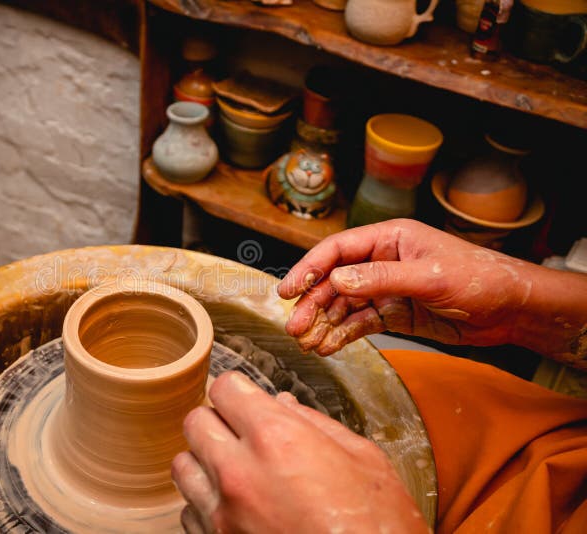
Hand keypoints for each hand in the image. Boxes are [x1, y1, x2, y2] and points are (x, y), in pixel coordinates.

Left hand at [171, 371, 426, 532]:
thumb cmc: (378, 528)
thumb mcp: (365, 462)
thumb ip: (317, 424)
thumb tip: (283, 404)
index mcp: (277, 439)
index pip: (225, 388)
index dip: (238, 391)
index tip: (247, 401)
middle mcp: (239, 473)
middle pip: (195, 422)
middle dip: (217, 421)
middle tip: (242, 434)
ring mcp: (222, 515)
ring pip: (183, 466)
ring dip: (205, 462)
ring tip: (236, 471)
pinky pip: (190, 511)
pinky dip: (206, 505)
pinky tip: (237, 508)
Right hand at [277, 219, 537, 355]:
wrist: (511, 310)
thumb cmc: (479, 279)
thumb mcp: (429, 277)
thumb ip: (381, 278)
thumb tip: (337, 281)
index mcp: (389, 238)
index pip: (337, 250)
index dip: (309, 268)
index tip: (288, 290)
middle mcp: (382, 261)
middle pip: (334, 280)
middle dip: (313, 303)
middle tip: (295, 327)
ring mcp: (386, 288)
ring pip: (343, 304)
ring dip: (324, 322)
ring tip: (307, 342)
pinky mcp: (394, 313)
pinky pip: (360, 323)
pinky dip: (343, 335)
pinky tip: (328, 347)